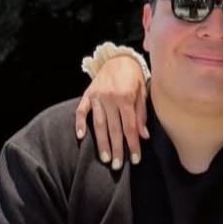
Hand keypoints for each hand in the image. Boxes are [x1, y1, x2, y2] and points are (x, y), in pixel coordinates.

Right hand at [75, 53, 148, 169]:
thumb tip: (143, 136)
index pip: (130, 127)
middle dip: (117, 148)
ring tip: (104, 158)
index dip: (133, 144)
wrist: (119, 58)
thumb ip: (141, 114)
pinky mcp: (88, 94)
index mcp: (126, 98)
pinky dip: (79, 123)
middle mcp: (110, 98)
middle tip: (117, 165)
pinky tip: (80, 136)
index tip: (135, 159)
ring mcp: (97, 97)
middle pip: (114, 128)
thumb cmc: (134, 77)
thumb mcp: (142, 92)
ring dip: (101, 142)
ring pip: (98, 124)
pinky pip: (81, 110)